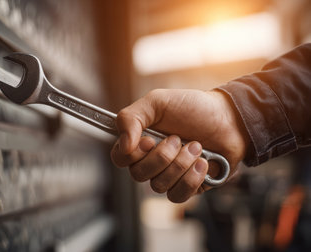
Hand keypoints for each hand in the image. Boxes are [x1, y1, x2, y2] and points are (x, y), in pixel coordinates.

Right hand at [110, 89, 248, 202]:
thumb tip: (123, 146)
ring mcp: (168, 175)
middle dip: (163, 156)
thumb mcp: (157, 102)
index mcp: (139, 140)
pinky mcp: (186, 187)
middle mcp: (150, 160)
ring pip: (158, 185)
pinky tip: (203, 164)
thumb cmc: (194, 108)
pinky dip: (191, 179)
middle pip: (138, 174)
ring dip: (180, 165)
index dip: (133, 153)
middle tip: (179, 139)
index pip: (119, 158)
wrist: (231, 120)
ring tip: (196, 147)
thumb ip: (131, 118)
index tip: (150, 140)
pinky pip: (177, 196)